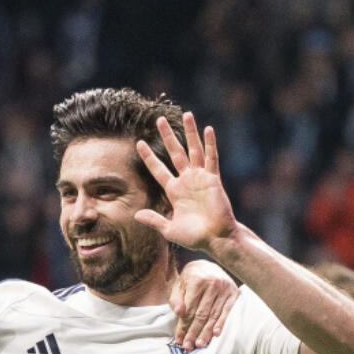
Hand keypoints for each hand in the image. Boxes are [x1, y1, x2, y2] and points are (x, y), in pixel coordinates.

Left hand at [135, 112, 238, 252]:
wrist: (216, 239)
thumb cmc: (195, 237)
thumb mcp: (169, 229)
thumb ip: (154, 220)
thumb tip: (136, 215)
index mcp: (174, 191)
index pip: (158, 169)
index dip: (149, 157)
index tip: (139, 143)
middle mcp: (186, 180)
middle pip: (175, 152)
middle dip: (167, 136)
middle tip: (159, 120)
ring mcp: (200, 178)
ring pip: (194, 149)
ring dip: (190, 132)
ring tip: (187, 114)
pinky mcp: (213, 179)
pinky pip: (211, 158)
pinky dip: (210, 144)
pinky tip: (207, 129)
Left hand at [170, 259, 238, 349]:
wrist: (209, 265)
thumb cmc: (191, 279)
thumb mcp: (179, 285)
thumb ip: (176, 299)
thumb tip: (178, 313)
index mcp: (197, 281)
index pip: (189, 309)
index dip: (183, 326)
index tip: (179, 340)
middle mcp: (212, 284)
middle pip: (201, 314)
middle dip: (193, 332)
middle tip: (188, 346)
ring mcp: (225, 289)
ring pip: (213, 315)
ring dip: (206, 332)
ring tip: (199, 344)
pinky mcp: (234, 293)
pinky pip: (227, 311)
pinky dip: (221, 323)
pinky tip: (215, 334)